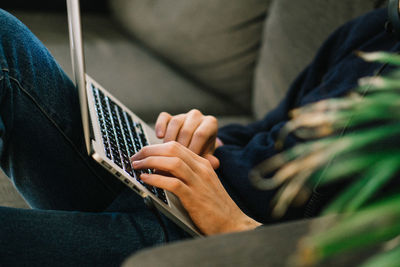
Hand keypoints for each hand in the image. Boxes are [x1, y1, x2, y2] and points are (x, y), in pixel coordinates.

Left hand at [131, 141, 260, 235]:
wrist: (232, 223)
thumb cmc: (215, 205)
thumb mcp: (202, 183)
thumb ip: (185, 174)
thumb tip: (160, 168)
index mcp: (203, 163)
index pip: (177, 146)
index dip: (155, 147)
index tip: (142, 153)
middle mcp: (201, 169)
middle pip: (173, 149)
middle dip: (150, 150)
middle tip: (135, 157)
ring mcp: (198, 182)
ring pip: (172, 162)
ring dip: (150, 161)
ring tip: (137, 165)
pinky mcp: (195, 198)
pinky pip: (173, 183)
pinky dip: (157, 179)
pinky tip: (146, 179)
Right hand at [155, 109, 221, 168]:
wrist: (194, 145)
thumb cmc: (202, 150)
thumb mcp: (208, 155)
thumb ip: (210, 159)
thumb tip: (215, 163)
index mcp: (210, 123)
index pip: (200, 134)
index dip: (193, 149)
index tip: (188, 161)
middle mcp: (197, 116)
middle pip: (187, 130)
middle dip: (181, 147)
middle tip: (177, 160)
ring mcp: (183, 115)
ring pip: (175, 123)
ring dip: (170, 140)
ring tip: (168, 153)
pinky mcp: (169, 116)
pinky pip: (164, 117)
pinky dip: (160, 126)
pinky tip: (160, 137)